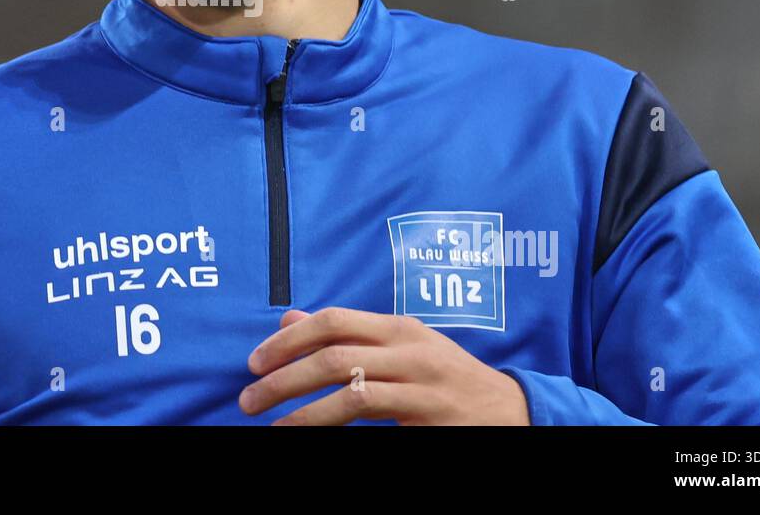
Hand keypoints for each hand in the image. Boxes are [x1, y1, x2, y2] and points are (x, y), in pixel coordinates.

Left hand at [238, 306, 530, 424]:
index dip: (288, 340)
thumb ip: (347, 334)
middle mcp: (411, 352)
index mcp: (399, 327)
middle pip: (334, 357)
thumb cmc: (444, 376)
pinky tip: (311, 438)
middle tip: (249, 399)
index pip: (333, 321)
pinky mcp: (429, 421)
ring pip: (350, 396)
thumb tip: (287, 320)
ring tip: (272, 426)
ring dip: (302, 413)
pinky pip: (373, 424)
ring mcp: (423, 388)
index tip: (254, 362)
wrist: (511, 411)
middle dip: (283, 378)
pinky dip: (334, 430)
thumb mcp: (399, 345)